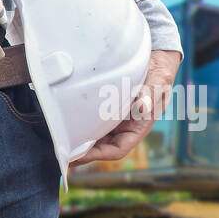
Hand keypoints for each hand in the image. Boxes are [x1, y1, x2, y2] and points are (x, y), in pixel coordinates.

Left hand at [72, 50, 181, 165]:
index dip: (98, 155)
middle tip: (61, 153)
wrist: (156, 61)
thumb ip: (150, 94)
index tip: (79, 156)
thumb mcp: (157, 83)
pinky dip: (81, 125)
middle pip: (102, 147)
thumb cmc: (159, 75)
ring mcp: (115, 119)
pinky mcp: (107, 109)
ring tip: (59, 142)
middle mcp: (125, 127)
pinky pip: (93, 121)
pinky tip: (66, 124)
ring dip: (80, 141)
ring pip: (96, 136)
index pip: (117, 149)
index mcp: (138, 128)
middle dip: (83, 153)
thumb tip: (144, 107)